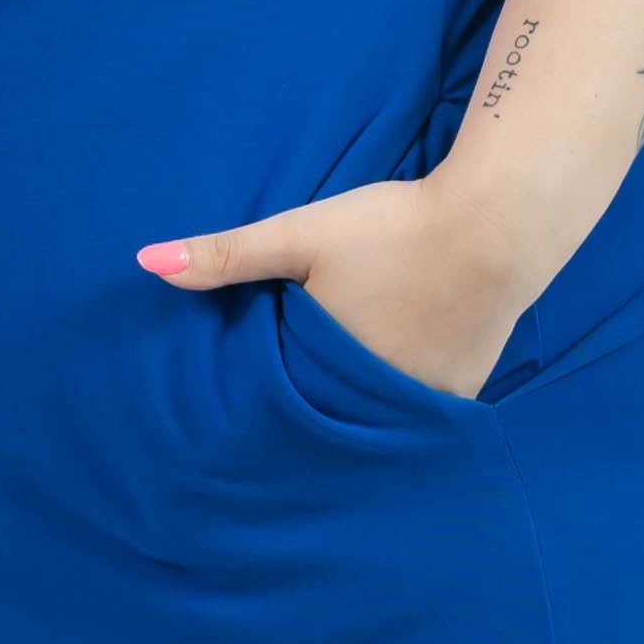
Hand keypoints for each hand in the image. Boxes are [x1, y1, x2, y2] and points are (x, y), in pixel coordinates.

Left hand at [134, 172, 525, 401]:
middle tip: (280, 408)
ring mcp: (428, 403)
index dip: (259, 411)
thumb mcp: (301, 235)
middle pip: (330, 419)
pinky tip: (385, 383)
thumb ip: (226, 255)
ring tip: (328, 400)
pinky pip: (417, 408)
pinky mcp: (464, 391)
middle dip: (306, 415)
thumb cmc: (395, 227)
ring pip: (375, 418)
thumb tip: (145, 262)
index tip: (232, 420)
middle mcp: (381, 405)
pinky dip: (399, 401)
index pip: (281, 413)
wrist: (498, 222)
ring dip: (354, 411)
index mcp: (332, 377)